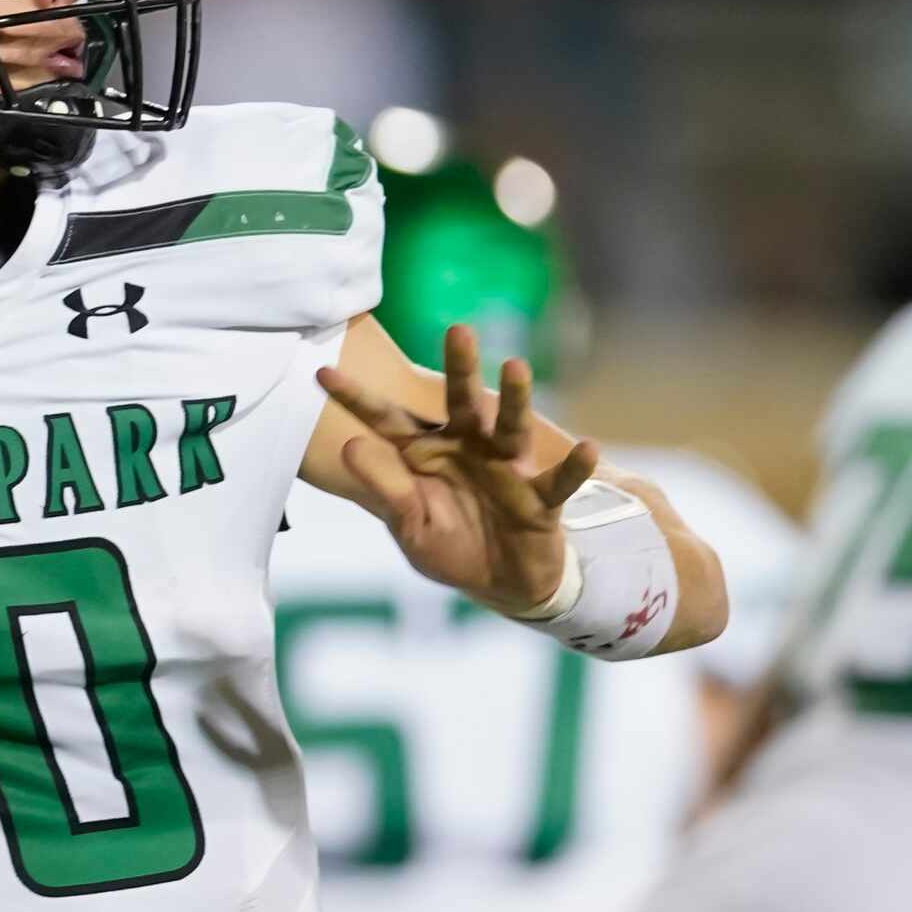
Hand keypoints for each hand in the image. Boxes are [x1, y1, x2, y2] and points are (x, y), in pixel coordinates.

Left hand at [315, 325, 601, 613]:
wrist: (502, 582)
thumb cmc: (450, 545)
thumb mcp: (408, 523)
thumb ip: (382, 487)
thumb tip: (347, 446)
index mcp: (425, 454)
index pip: (387, 420)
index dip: (355, 399)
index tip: (321, 372)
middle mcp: (468, 449)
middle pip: (461, 402)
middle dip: (460, 367)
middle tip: (458, 329)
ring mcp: (506, 470)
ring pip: (510, 428)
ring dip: (516, 398)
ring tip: (516, 366)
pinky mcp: (539, 500)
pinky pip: (559, 482)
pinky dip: (574, 467)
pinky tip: (589, 448)